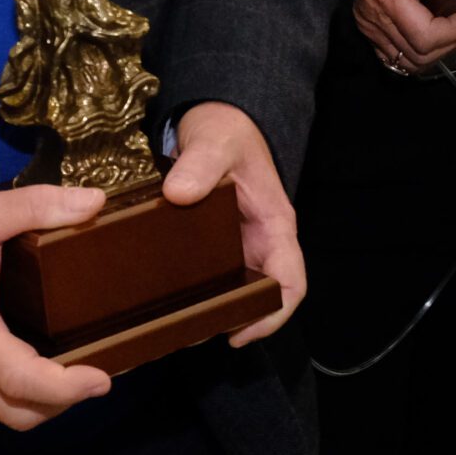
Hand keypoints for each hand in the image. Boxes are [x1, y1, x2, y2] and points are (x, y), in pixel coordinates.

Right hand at [0, 187, 111, 426]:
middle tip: (94, 377)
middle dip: (64, 401)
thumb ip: (37, 206)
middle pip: (19, 412)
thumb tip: (94, 203)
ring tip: (68, 372)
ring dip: (38, 401)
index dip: (68, 388)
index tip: (101, 379)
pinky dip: (9, 395)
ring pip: (0, 413)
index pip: (23, 380)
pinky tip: (26, 367)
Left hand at [164, 102, 303, 345]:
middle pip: (259, 297)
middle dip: (232, 322)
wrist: (212, 119)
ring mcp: (236, 246)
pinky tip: (165, 302)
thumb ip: (200, 163)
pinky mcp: (212, 244)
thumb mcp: (215, 141)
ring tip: (172, 326)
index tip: (237, 334)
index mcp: (275, 225)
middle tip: (190, 335)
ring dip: (210, 312)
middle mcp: (259, 243)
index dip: (272, 316)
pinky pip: (210, 277)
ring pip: (233, 292)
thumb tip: (179, 194)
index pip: (290, 284)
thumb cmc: (226, 130)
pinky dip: (194, 294)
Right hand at [352, 0, 455, 68]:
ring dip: (439, 53)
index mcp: (389, 0)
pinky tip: (435, 42)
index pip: (425, 36)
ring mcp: (373, 31)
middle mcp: (379, 23)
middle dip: (453, 44)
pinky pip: (397, 60)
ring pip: (410, 63)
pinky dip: (421, 56)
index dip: (454, 33)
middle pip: (421, 55)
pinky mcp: (371, 34)